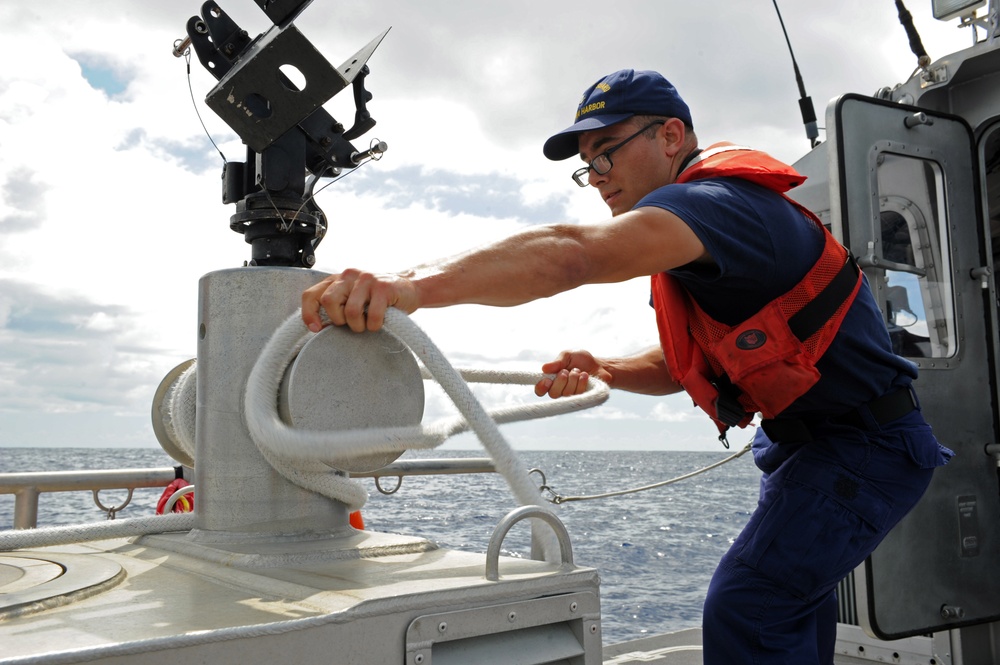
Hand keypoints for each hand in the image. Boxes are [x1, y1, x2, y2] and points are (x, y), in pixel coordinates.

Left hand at [301, 269, 417, 332]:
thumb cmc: (378, 299)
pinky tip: (380, 322)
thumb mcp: (353, 298)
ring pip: (351, 312)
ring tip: (367, 324)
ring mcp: (367, 279)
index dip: (309, 314)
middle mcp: (349, 275)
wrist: (410, 288)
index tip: (316, 329)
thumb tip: (317, 326)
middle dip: (338, 320)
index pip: (311, 295)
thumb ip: (336, 305)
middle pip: (329, 301)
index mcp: (337, 279)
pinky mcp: (383, 287)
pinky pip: (372, 316)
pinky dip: (375, 326)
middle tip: (351, 323)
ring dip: (359, 326)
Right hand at [534, 350, 612, 397]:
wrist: (600, 364)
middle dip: (560, 381)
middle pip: (553, 394)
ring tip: (578, 371)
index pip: (540, 390)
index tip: (547, 380)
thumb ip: (557, 362)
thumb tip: (544, 368)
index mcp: (552, 379)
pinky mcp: (582, 398)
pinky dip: (581, 382)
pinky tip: (585, 376)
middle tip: (566, 371)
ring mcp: (571, 395)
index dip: (541, 387)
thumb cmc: (581, 360)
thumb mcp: (568, 355)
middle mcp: (559, 389)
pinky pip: (578, 394)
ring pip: (566, 394)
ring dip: (573, 379)